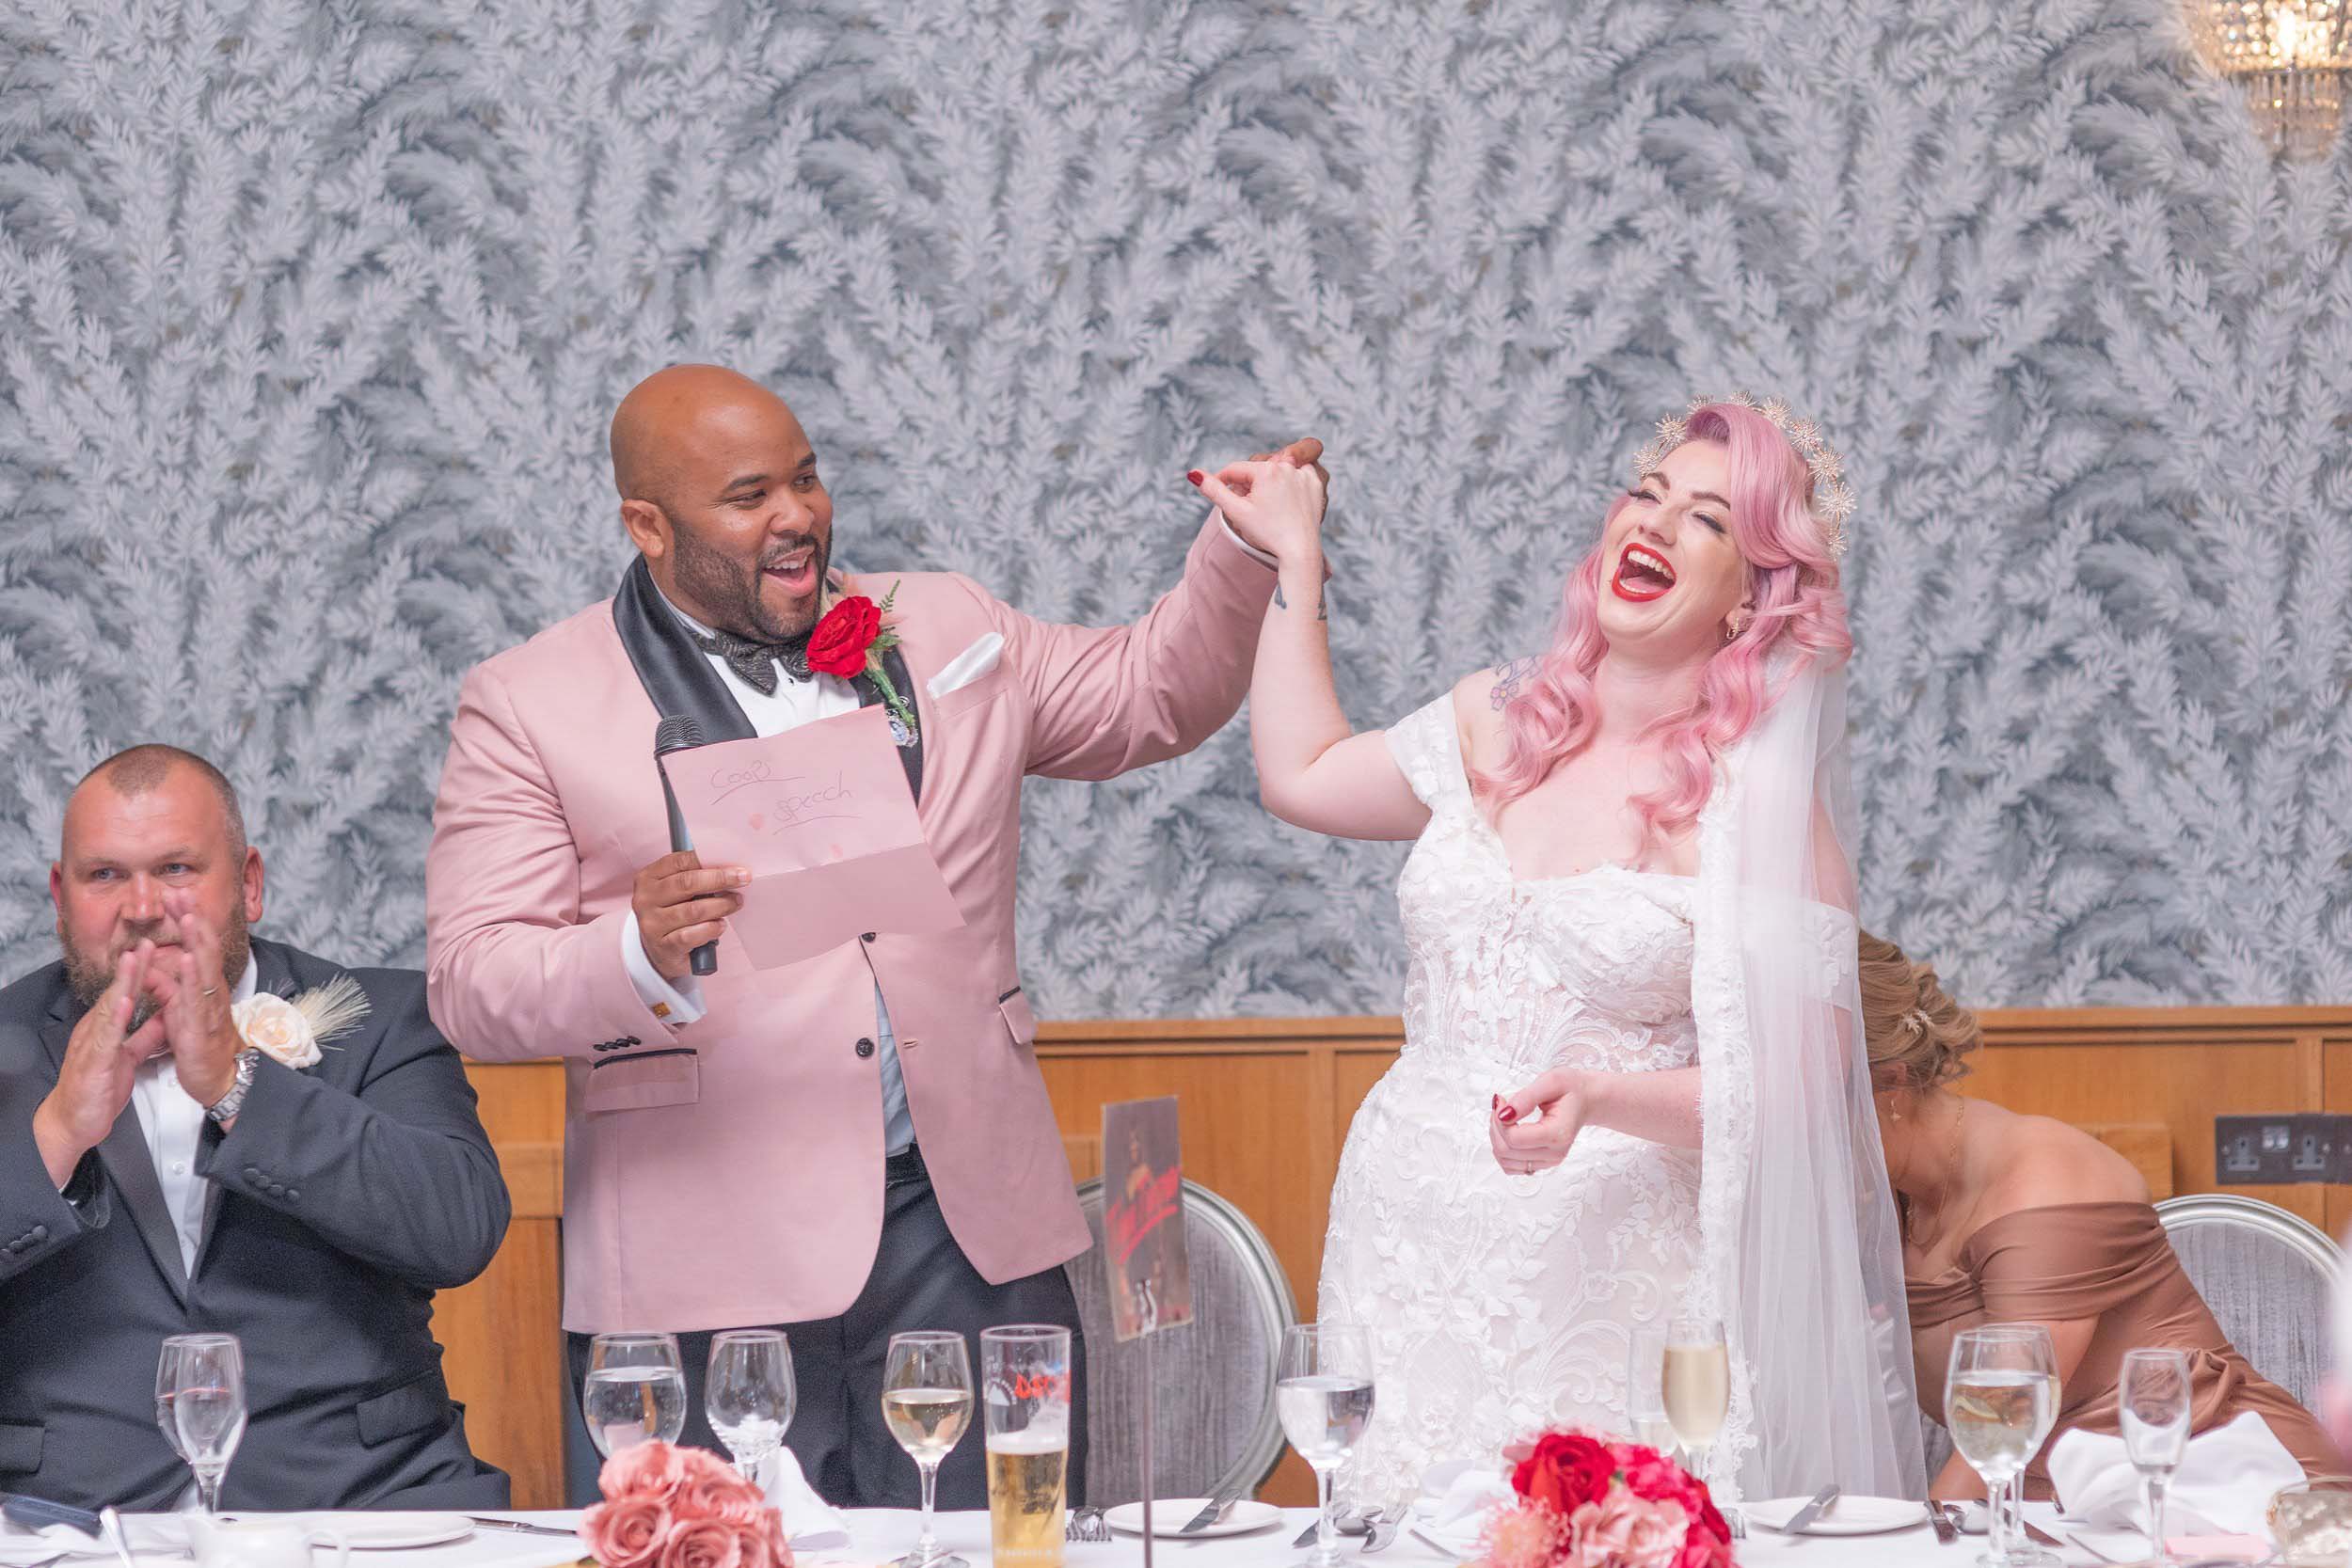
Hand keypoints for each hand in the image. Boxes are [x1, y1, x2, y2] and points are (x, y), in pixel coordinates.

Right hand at [32, 941, 166, 1185]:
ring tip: (135, 960)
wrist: (74, 1123)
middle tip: (146, 941)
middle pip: (115, 994)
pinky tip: (125, 1003)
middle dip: (132, 968)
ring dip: (122, 984)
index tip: (155, 948)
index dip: (140, 972)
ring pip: (108, 1010)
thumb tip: (165, 1015)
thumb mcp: (128, 1057)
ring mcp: (92, 1046)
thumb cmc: (99, 1089)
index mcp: (106, 1029)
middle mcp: (96, 1032)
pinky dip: (115, 1019)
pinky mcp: (93, 1063)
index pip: (125, 994)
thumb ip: (145, 1035)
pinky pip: (105, 1038)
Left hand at [159, 889, 244, 1109]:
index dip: (187, 918)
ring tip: (187, 915)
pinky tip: (189, 957)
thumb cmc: (199, 1044)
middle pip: (204, 945)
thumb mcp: (176, 1010)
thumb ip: (164, 987)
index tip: (175, 894)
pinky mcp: (203, 1022)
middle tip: (180, 891)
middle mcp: (210, 988)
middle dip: (192, 917)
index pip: (197, 943)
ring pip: (205, 965)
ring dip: (197, 939)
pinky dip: (195, 974)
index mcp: (203, 984)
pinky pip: (199, 995)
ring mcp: (210, 1003)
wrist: (218, 1076)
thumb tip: (146, 967)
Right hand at [631, 850, 747, 979]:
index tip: (735, 865)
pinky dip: (711, 928)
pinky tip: (720, 925)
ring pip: (692, 910)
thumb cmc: (675, 913)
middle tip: (743, 879)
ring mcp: (652, 924)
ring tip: (736, 903)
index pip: (679, 861)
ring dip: (721, 905)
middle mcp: (645, 899)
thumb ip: (695, 876)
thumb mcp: (678, 892)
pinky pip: (691, 935)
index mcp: (648, 878)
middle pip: (687, 883)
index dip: (709, 861)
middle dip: (720, 879)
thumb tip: (729, 867)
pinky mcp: (663, 946)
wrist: (662, 952)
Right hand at [1192, 457, 1325, 567]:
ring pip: (1276, 471)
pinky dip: (1289, 483)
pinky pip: (1296, 476)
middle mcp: (1288, 466)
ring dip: (1268, 482)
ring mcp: (1304, 474)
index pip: (1235, 469)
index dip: (1223, 480)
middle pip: (1256, 470)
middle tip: (1247, 505)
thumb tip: (1193, 474)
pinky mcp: (1316, 484)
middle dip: (1247, 484)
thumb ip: (1214, 490)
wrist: (1299, 551)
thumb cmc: (1268, 533)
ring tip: (1267, 505)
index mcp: (1267, 470)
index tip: (1220, 492)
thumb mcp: (1237, 512)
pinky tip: (1285, 500)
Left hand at [1491, 1071, 1590, 1175]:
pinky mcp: (1542, 1163)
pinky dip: (1503, 1149)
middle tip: (1501, 1106)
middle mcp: (1555, 1153)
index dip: (1499, 1120)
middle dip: (1495, 1127)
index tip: (1502, 1101)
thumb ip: (1525, 1098)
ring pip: (1506, 1161)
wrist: (1586, 1100)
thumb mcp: (1550, 1082)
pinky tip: (1508, 1131)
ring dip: (1496, 1138)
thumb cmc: (1571, 1090)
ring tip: (1505, 1117)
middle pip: (1507, 1151)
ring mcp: (1549, 1161)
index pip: (1514, 1139)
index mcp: (1557, 1134)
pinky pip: (1511, 1166)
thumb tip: (1504, 1115)